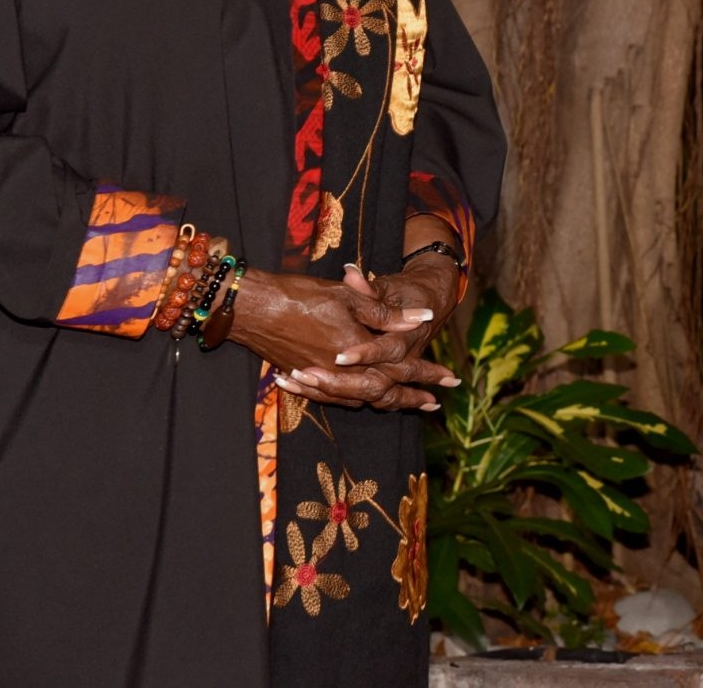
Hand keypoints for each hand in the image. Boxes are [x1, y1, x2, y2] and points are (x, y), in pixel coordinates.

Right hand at [229, 265, 455, 412]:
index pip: (401, 367)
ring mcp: (320, 379)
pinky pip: (337, 398)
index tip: (450, 380)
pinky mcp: (304, 379)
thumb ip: (386, 314)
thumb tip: (424, 319)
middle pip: (385, 391)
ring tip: (411, 405)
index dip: (427, 373)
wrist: (253, 308)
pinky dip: (358, 399)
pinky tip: (367, 398)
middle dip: (413, 397)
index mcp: (356, 352)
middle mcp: (340, 372)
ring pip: (361, 398)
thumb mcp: (349, 297)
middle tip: (436, 404)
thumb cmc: (301, 296)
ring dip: (389, 402)